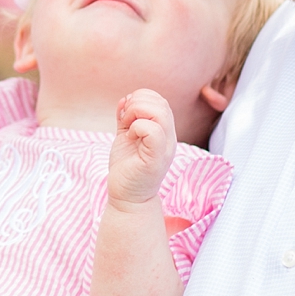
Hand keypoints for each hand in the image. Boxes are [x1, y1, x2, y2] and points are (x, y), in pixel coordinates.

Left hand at [109, 89, 175, 207]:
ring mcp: (165, 147)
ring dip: (136, 113)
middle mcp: (169, 137)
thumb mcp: (126, 135)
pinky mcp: (157, 157)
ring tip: (128, 129)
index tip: (126, 114)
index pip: (159, 100)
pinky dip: (137, 127)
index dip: (140, 98)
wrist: (127, 196)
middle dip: (136, 103)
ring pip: (159, 112)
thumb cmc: (127, 167)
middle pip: (160, 102)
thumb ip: (127, 117)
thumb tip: (125, 98)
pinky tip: (129, 137)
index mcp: (164, 130)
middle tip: (125, 121)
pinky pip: (153, 130)